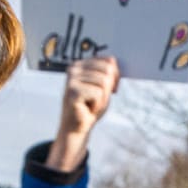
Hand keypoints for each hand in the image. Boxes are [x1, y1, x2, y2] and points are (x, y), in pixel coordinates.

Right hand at [47, 56, 119, 171]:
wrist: (77, 127)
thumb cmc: (91, 106)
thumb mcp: (104, 87)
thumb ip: (108, 72)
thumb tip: (113, 59)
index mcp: (81, 64)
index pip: (109, 61)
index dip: (116, 76)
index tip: (111, 89)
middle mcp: (74, 68)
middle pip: (108, 70)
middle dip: (109, 88)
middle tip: (98, 99)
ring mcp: (72, 79)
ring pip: (104, 82)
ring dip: (103, 98)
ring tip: (91, 104)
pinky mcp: (73, 91)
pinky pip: (98, 93)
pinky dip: (98, 104)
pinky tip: (87, 108)